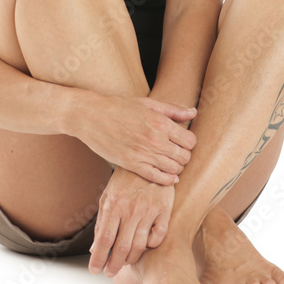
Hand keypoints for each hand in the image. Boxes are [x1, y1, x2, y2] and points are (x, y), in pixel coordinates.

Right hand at [77, 93, 196, 184]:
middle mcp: (155, 139)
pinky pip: (158, 178)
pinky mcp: (131, 164)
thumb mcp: (147, 103)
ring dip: (175, 167)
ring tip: (169, 162)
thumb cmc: (118, 106)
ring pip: (174, 169)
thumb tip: (193, 112)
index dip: (189, 143)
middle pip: (184, 157)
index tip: (182, 142)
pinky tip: (166, 175)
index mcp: (161, 122)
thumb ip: (172, 110)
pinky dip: (167, 179)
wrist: (90, 116)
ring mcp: (143, 153)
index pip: (190, 141)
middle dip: (183, 156)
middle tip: (176, 153)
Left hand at [88, 167, 174, 276]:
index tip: (95, 270)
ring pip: (140, 245)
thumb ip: (102, 222)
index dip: (98, 258)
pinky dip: (151, 245)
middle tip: (109, 272)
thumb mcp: (108, 196)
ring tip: (125, 261)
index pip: (103, 239)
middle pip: (121, 247)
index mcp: (114, 205)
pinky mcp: (164, 209)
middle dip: (113, 265)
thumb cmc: (125, 180)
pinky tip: (145, 245)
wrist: (149, 158)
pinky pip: (158, 236)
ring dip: (131, 258)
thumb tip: (94, 248)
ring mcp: (149, 210)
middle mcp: (131, 209)